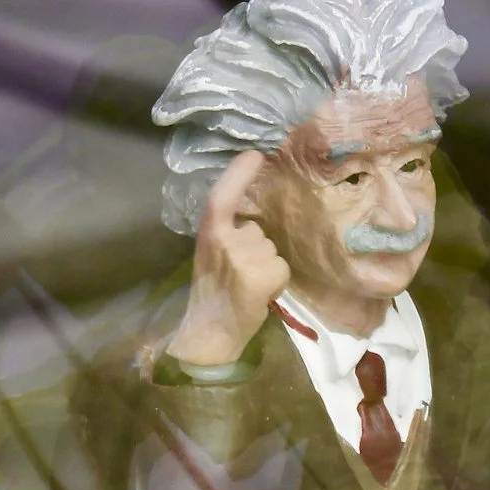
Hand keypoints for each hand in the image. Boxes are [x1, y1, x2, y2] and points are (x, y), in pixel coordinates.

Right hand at [165, 150, 290, 365]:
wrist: (209, 334)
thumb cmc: (211, 293)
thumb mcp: (210, 253)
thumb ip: (228, 233)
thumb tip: (254, 217)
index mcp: (208, 232)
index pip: (222, 196)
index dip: (239, 173)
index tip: (255, 154)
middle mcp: (225, 239)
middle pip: (259, 230)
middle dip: (257, 247)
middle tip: (241, 274)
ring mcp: (244, 257)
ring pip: (272, 249)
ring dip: (267, 266)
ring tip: (247, 286)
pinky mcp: (260, 275)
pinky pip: (281, 267)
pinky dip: (276, 281)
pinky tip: (259, 295)